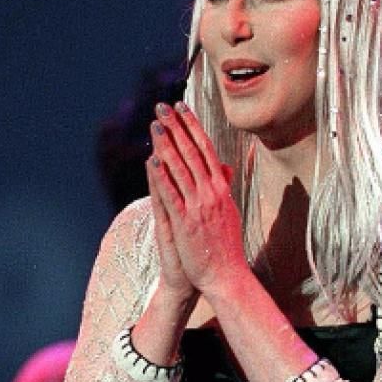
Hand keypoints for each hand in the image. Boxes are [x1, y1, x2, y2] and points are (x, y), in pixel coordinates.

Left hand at [147, 102, 246, 295]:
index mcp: (221, 188)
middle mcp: (212, 192)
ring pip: (181, 169)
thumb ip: (224, 187)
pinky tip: (152, 161)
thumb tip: (225, 168)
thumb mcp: (229, 210)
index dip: (192, 126)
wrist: (226, 275)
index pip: (206, 149)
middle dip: (177, 127)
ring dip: (167, 145)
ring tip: (155, 125)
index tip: (182, 107)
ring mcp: (199, 206)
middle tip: (163, 106)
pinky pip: (172, 195)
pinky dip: (162, 177)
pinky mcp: (186, 222)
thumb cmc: (225, 244)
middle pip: (192, 153)